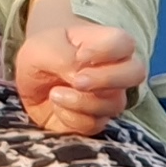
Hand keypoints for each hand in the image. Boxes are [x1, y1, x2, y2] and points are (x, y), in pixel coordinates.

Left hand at [13, 8, 146, 137]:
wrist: (29, 81)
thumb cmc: (43, 55)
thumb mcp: (41, 48)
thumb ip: (62, 56)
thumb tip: (79, 76)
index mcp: (104, 43)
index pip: (124, 42)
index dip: (106, 50)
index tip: (79, 53)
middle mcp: (114, 70)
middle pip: (136, 72)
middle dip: (107, 79)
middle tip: (78, 81)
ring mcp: (108, 97)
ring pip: (114, 104)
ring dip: (81, 101)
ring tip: (55, 93)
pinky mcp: (96, 120)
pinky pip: (95, 124)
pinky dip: (71, 117)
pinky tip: (57, 106)